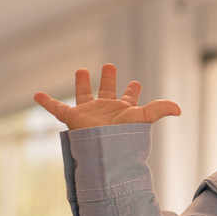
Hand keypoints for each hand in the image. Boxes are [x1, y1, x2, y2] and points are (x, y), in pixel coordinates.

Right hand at [34, 63, 181, 129]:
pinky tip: (36, 94)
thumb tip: (180, 109)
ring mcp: (89, 113)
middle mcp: (106, 110)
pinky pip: (56, 108)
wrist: (104, 149)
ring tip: (80, 70)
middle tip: (109, 66)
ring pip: (83, 94)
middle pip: (106, 91)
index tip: (135, 82)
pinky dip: (46, 102)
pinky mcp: (73, 118)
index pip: (129, 97)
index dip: (132, 90)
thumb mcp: (143, 118)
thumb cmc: (124, 135)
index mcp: (123, 110)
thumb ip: (159, 110)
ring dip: (81, 83)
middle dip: (108, 79)